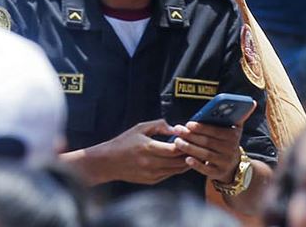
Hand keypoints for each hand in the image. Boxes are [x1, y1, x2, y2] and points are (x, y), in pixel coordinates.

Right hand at [69, 120, 189, 185]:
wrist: (109, 162)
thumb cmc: (123, 143)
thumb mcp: (139, 128)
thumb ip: (159, 125)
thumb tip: (176, 128)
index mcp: (148, 148)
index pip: (174, 149)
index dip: (184, 144)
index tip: (190, 138)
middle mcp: (151, 163)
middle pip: (178, 161)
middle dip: (189, 154)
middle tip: (196, 147)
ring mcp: (152, 174)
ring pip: (177, 170)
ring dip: (186, 162)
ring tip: (192, 153)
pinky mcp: (152, 180)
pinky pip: (170, 174)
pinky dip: (177, 168)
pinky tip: (180, 161)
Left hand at [171, 121, 243, 182]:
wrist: (234, 165)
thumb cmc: (226, 141)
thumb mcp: (232, 129)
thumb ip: (233, 116)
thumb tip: (247, 103)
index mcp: (233, 136)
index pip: (216, 130)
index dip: (201, 127)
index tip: (188, 124)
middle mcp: (231, 149)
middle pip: (208, 142)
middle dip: (191, 136)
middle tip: (178, 130)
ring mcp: (225, 162)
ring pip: (206, 155)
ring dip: (190, 148)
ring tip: (177, 142)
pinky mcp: (219, 173)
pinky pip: (206, 170)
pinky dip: (196, 165)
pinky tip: (187, 159)